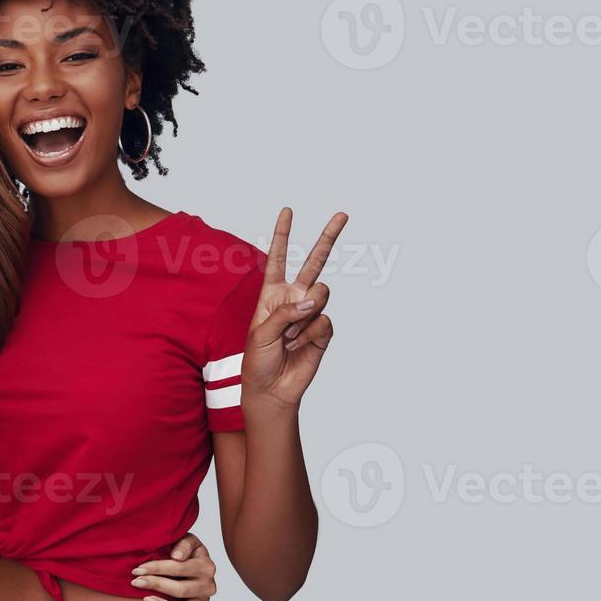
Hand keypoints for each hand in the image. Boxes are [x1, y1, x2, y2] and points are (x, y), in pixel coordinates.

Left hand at [129, 533, 217, 600]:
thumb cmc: (183, 550)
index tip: (138, 569)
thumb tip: (177, 556)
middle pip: (181, 589)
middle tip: (136, 582)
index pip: (180, 568)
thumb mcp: (186, 539)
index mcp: (206, 565)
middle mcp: (208, 585)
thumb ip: (184, 544)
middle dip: (156, 585)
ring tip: (146, 600)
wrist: (189, 562)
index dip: (157, 569)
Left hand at [241, 207, 347, 410]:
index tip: (287, 211)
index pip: (278, 258)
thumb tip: (314, 298)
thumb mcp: (261, 332)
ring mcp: (311, 313)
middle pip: (314, 262)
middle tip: (342, 214)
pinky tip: (299, 345)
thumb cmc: (258, 360)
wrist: (271, 389)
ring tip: (290, 335)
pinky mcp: (324, 330)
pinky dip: (310, 334)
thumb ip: (286, 311)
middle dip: (328, 237)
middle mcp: (294, 298)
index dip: (282, 235)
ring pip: (321, 295)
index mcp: (272, 293)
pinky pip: (324, 321)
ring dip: (304, 315)